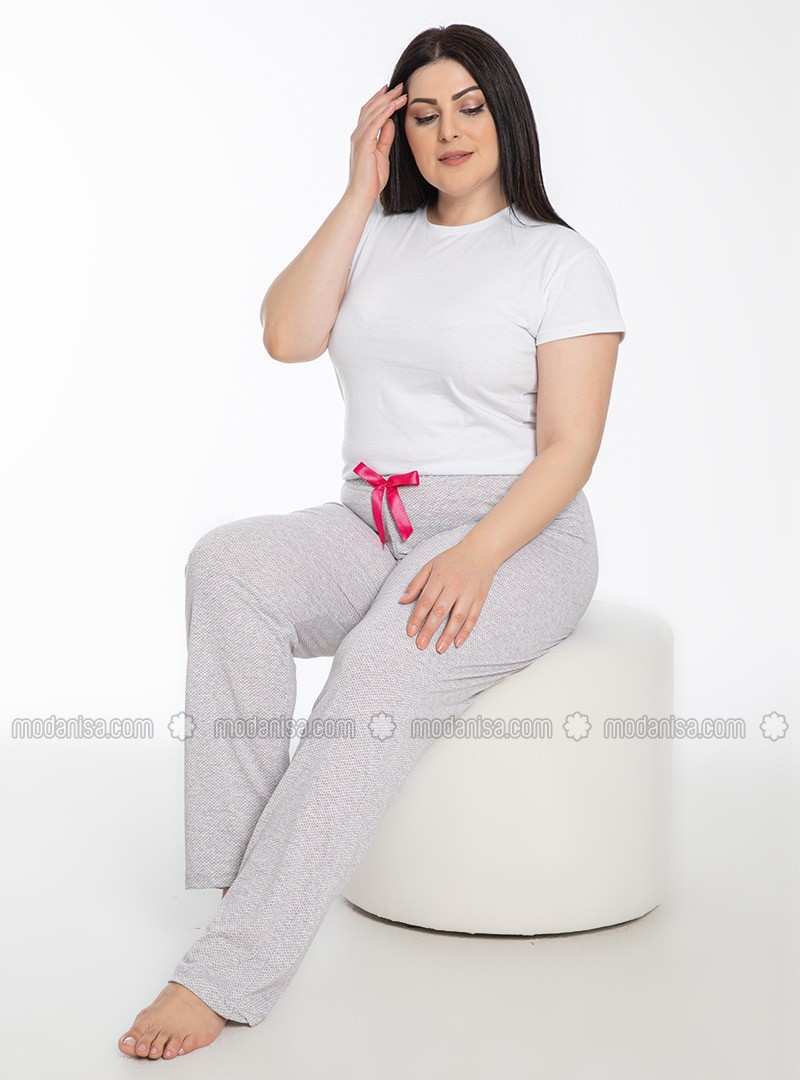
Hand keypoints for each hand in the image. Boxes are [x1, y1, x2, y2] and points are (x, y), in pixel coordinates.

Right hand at [346, 82, 406, 204]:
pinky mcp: (363, 144)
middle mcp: (358, 134)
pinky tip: (394, 105)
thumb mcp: (382, 155)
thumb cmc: (371, 180)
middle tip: (400, 85)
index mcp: (362, 137)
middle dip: (386, 95)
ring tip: (401, 91)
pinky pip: (375, 123)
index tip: (394, 92)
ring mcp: (359, 138)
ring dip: (388, 100)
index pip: (371, 113)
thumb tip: (391, 123)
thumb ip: (385, 138)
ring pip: (373, 112)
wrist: (362, 195)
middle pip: (371, 107)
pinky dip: (385, 112)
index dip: (382, 100)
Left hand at [398, 540, 498, 652]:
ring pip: (458, 617)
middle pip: (440, 611)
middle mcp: (454, 586)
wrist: (481, 551)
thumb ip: (416, 583)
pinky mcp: (480, 599)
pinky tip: (457, 643)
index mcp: (439, 577)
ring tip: (439, 649)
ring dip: (448, 634)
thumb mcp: (430, 565)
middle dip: (429, 629)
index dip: (417, 617)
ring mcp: (469, 593)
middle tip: (421, 645)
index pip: (426, 600)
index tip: (410, 632)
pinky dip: (466, 631)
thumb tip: (401, 601)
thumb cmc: (452, 559)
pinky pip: (473, 617)